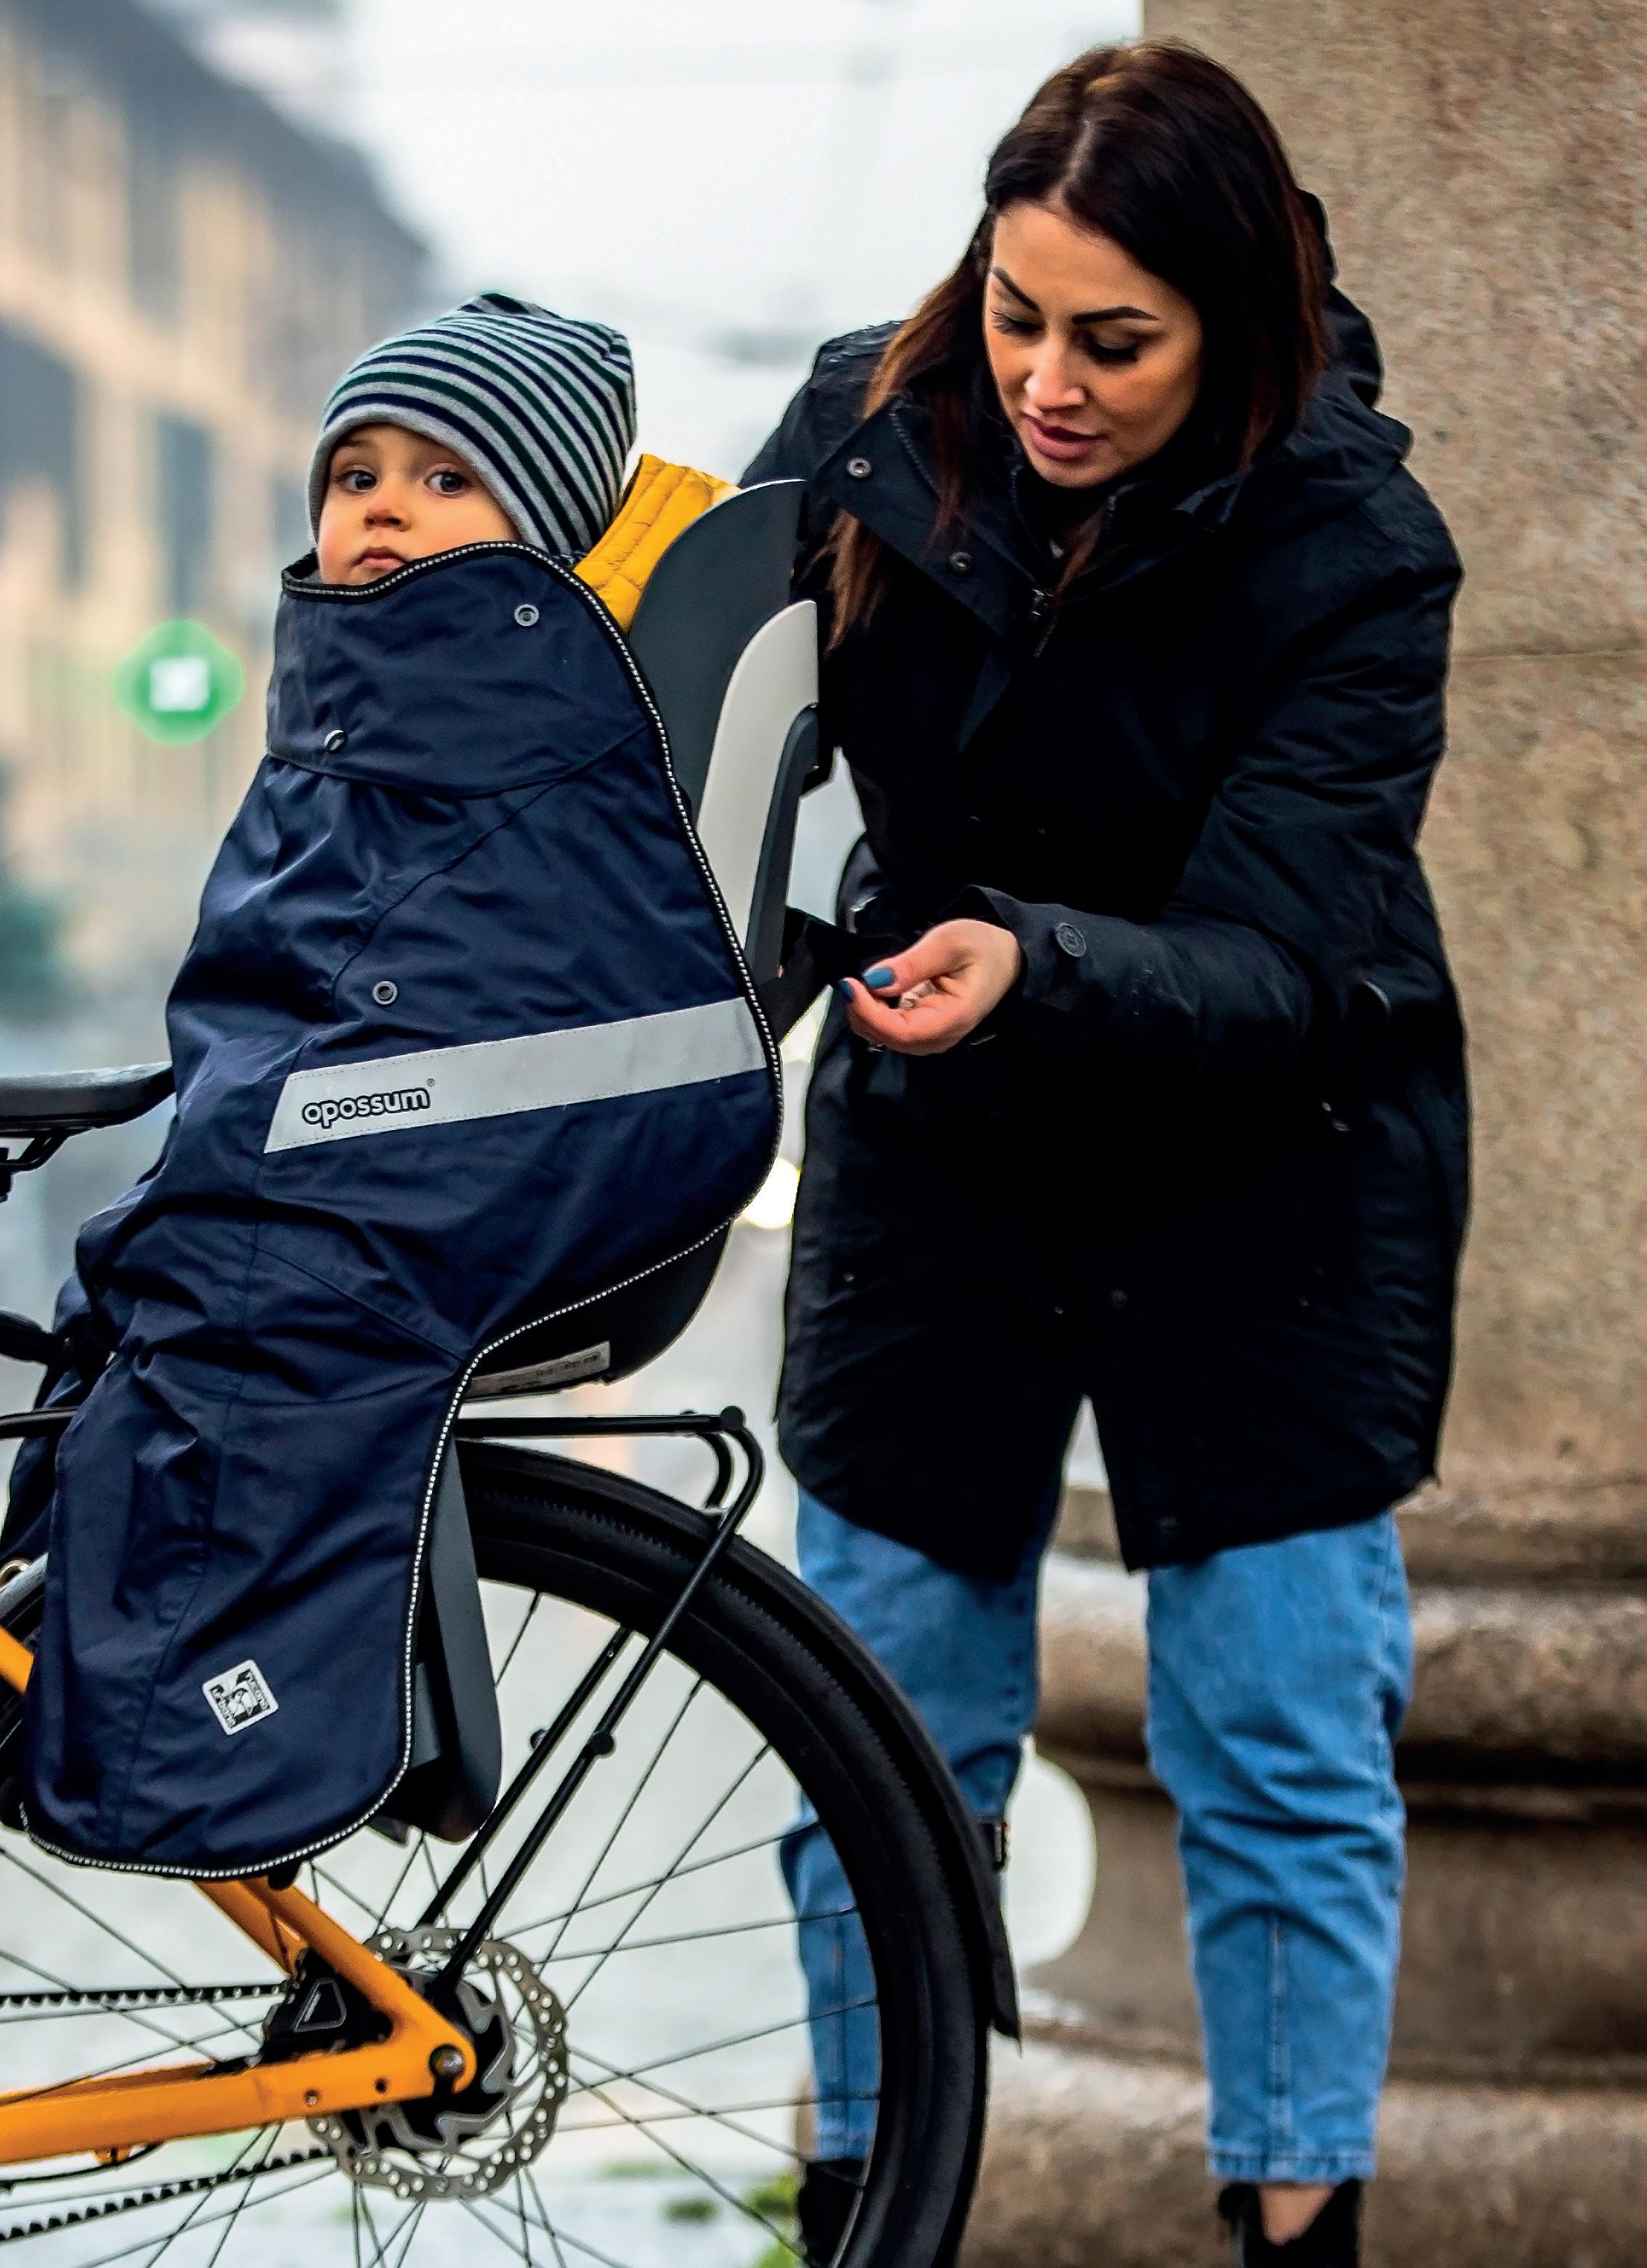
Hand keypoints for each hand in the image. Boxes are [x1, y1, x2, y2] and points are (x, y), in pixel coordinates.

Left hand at [840, 919, 1023, 1055]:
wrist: (1006, 960)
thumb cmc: (981, 948)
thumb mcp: (948, 943)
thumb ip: (912, 964)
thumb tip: (875, 981)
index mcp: (952, 1019)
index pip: (901, 1032)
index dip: (870, 1012)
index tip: (852, 984)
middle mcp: (940, 1037)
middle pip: (889, 1039)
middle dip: (863, 1013)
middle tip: (851, 981)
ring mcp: (931, 1038)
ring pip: (886, 1038)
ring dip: (865, 1014)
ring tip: (859, 985)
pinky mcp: (923, 1031)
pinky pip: (891, 1031)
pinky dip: (873, 1014)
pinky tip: (870, 993)